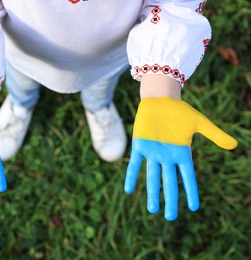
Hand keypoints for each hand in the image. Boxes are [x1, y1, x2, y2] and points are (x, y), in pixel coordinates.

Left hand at [124, 97, 236, 220]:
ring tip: (152, 209)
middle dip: (170, 200)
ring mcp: (153, 152)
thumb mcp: (199, 123)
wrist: (160, 100)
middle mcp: (167, 156)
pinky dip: (131, 176)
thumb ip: (214, 134)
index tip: (193, 208)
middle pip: (169, 182)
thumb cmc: (180, 111)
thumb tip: (234, 145)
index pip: (187, 177)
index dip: (191, 192)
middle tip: (169, 217)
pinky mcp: (140, 145)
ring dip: (152, 193)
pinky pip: (135, 164)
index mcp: (181, 153)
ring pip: (152, 177)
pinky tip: (128, 189)